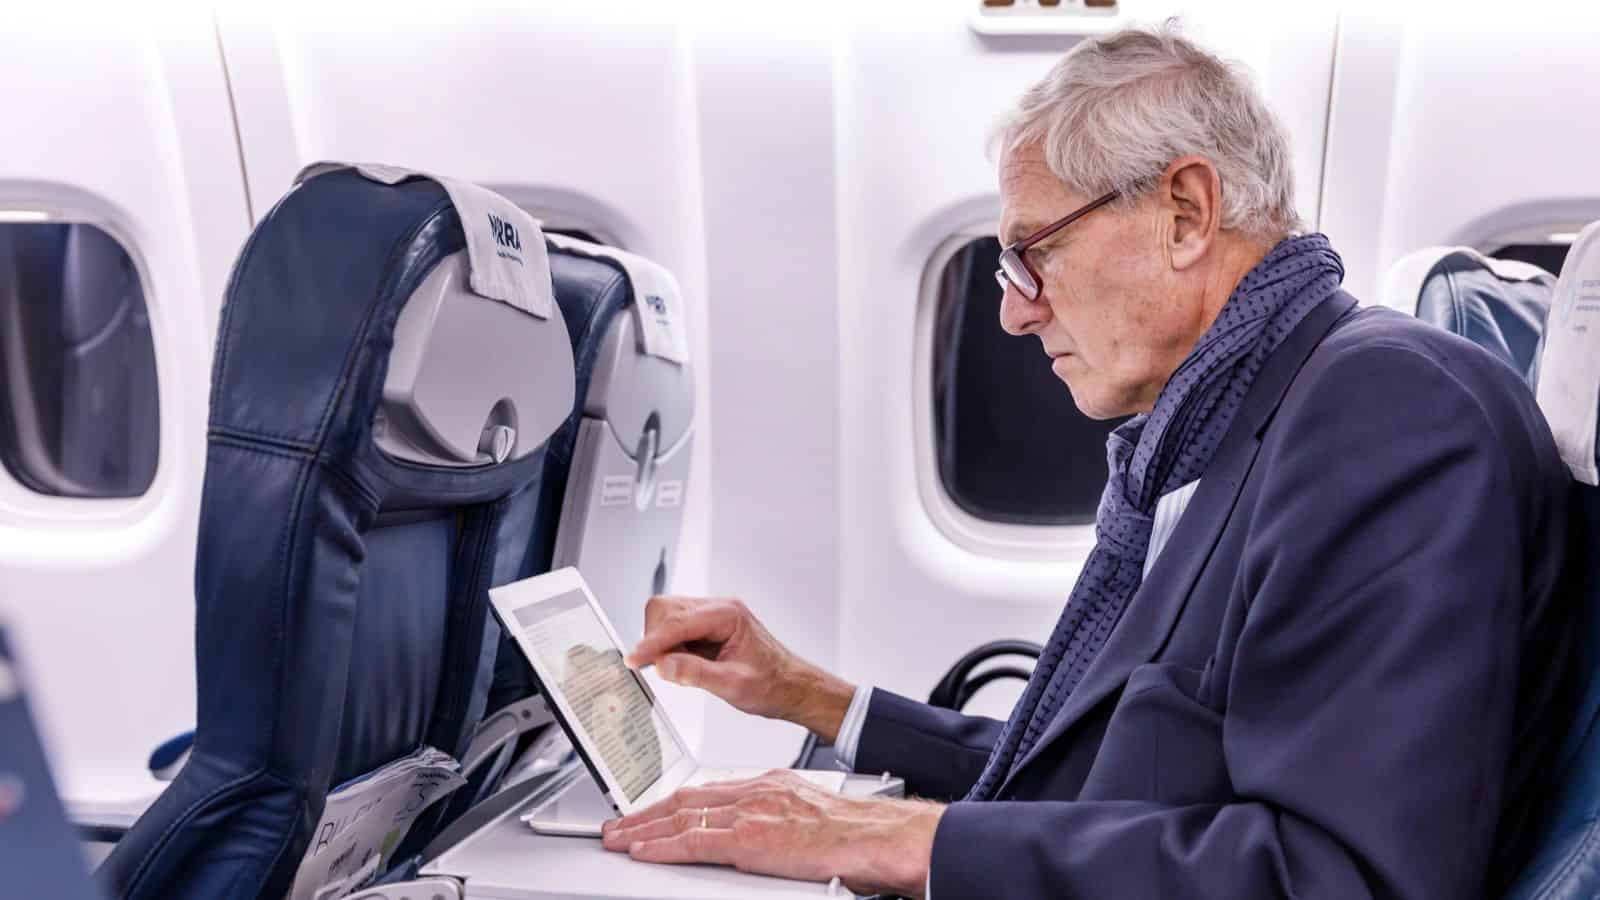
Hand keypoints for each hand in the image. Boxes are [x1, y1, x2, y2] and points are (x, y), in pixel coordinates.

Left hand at [601, 770, 943, 897]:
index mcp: (767, 785)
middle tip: (618, 826)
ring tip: (617, 840)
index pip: (707, 791)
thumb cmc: (852, 832)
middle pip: (686, 800)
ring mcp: (748, 815)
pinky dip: (661, 847)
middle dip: (648, 815)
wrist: (873, 835)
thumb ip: (779, 816)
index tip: (652, 812)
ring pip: (680, 818)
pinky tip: (642, 852)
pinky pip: (692, 842)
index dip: (673, 802)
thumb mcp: (808, 810)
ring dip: (643, 831)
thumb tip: (765, 833)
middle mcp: (752, 793)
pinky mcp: (747, 840)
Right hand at [626, 596, 853, 741]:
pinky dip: (669, 646)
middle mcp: (718, 609)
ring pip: (666, 616)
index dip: (652, 643)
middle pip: (665, 609)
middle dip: (655, 638)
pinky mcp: (706, 627)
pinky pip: (675, 628)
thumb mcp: (734, 685)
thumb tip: (664, 665)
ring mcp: (711, 616)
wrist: (790, 686)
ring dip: (662, 642)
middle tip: (662, 668)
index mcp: (727, 615)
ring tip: (678, 668)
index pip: (677, 622)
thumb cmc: (772, 684)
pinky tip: (682, 664)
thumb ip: (696, 674)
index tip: (634, 660)